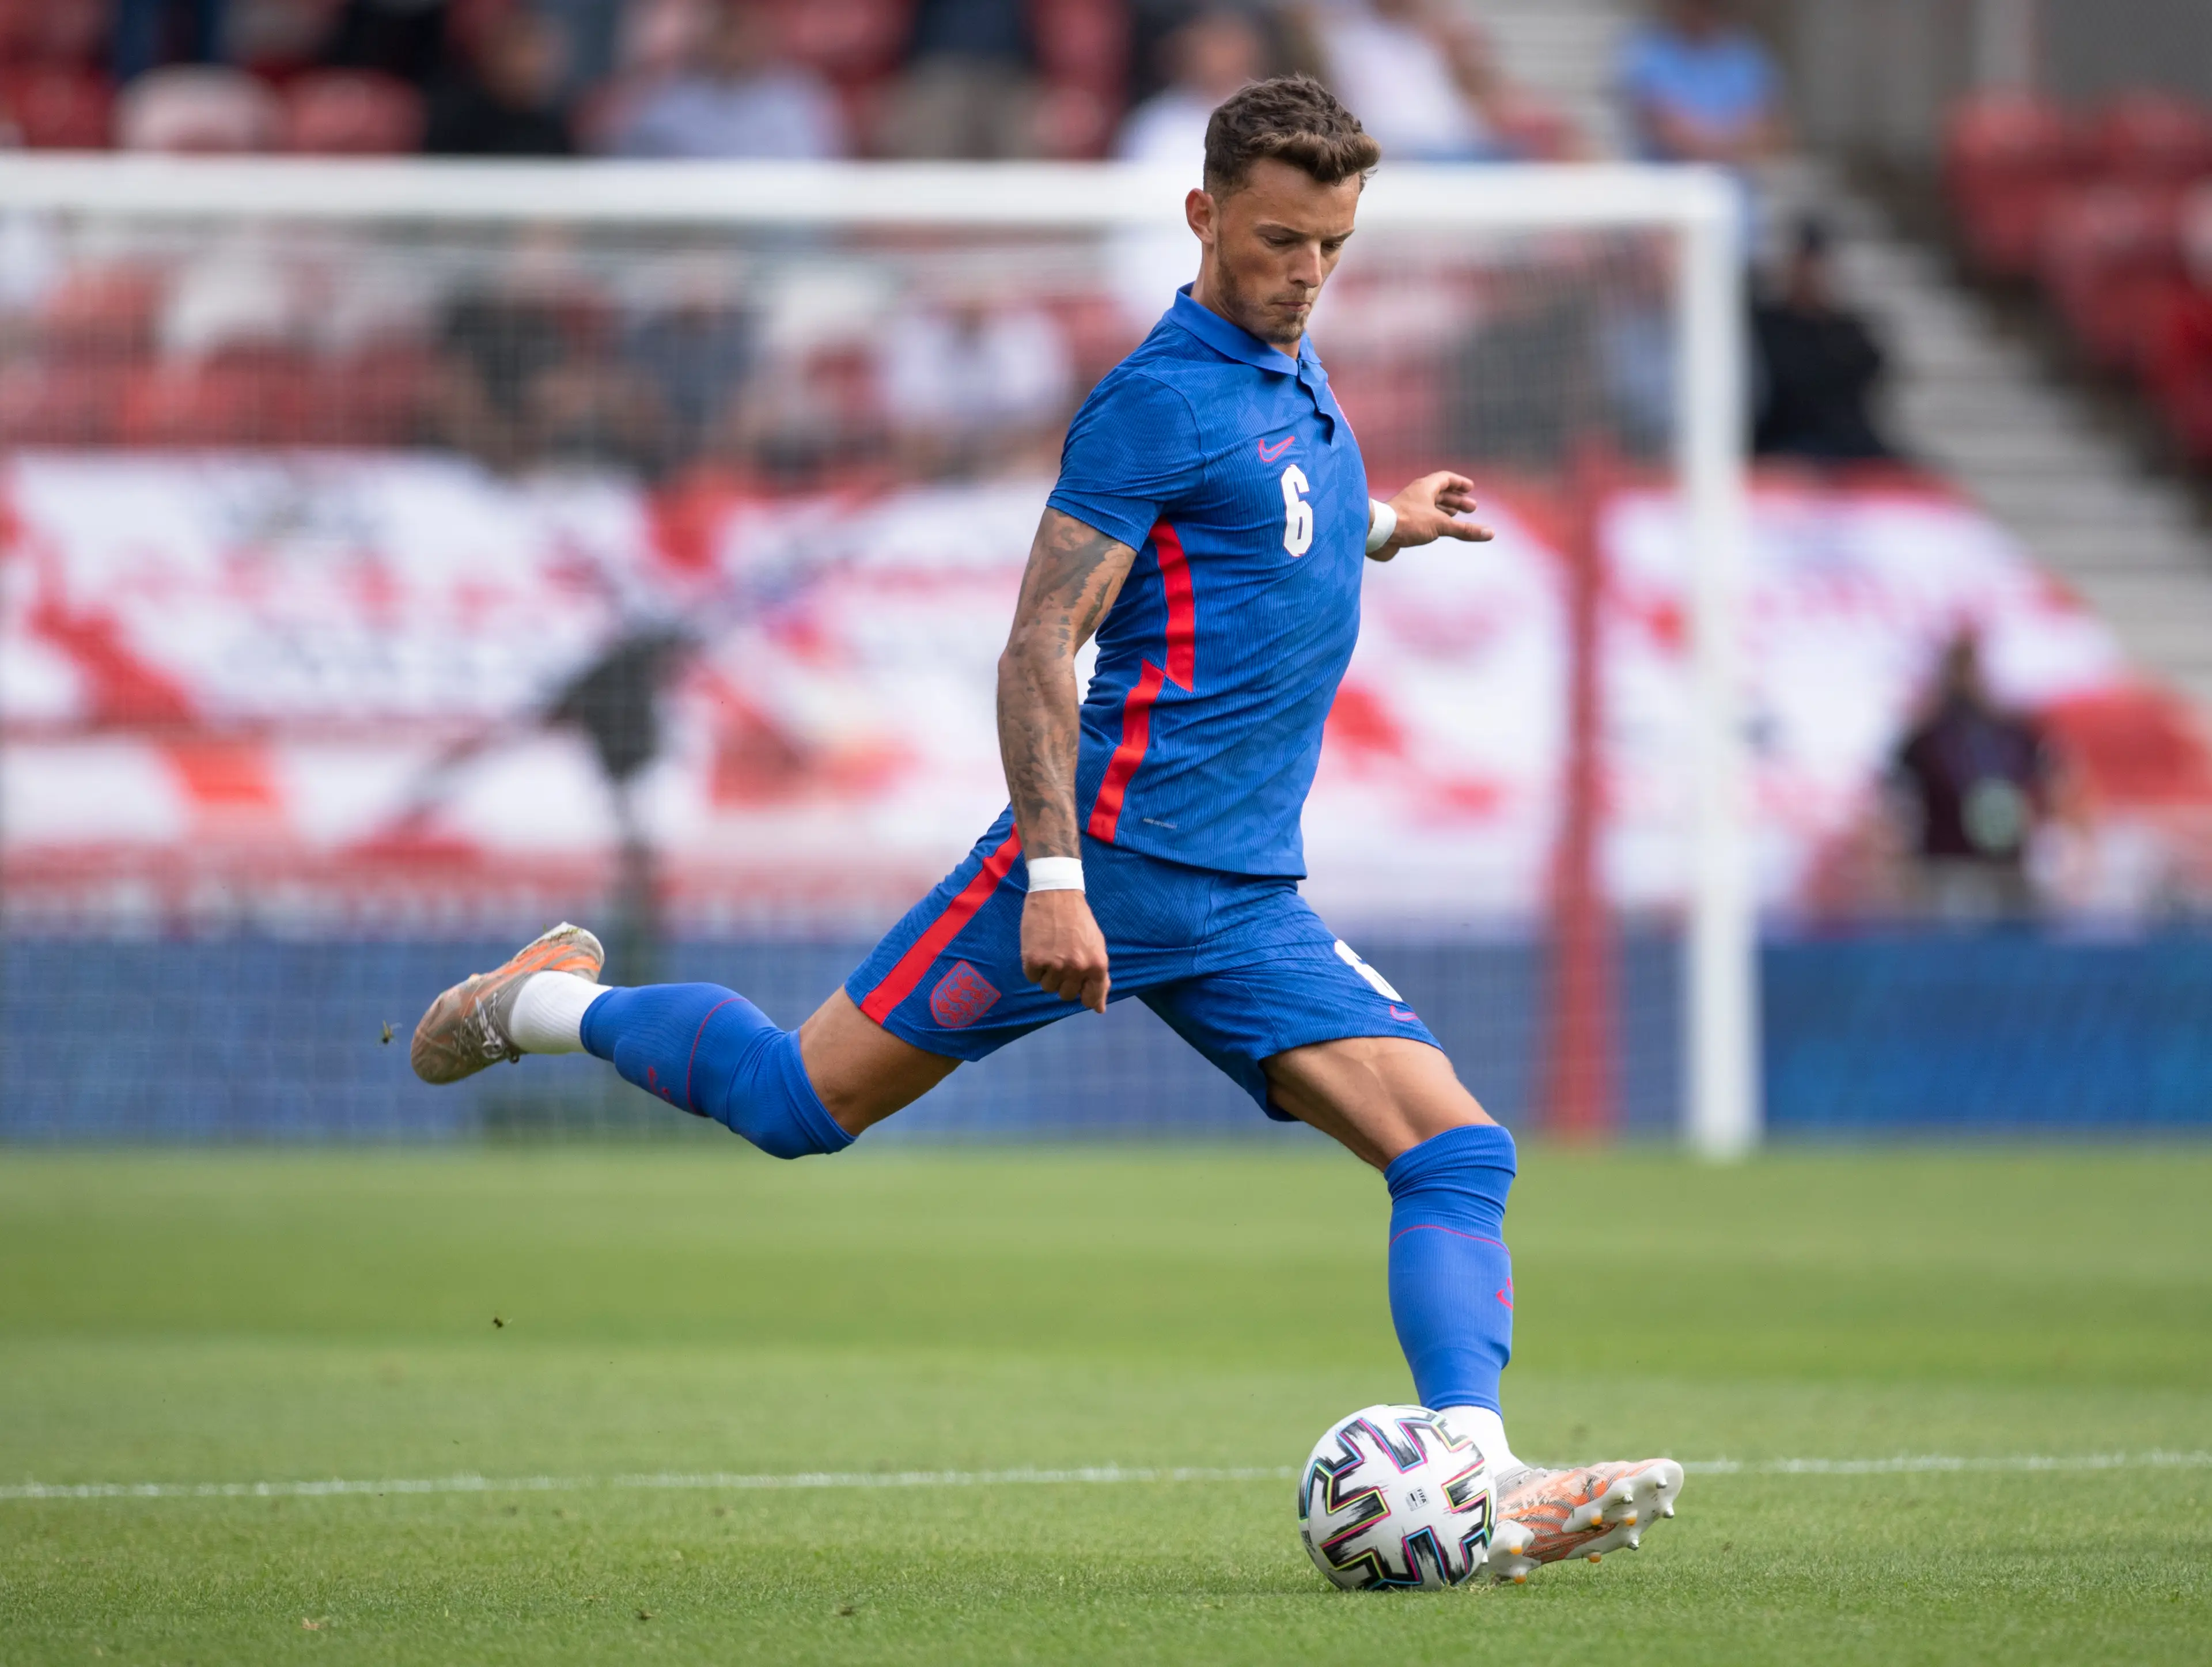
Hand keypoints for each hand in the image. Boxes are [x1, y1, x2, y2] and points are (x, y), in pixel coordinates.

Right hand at [1020, 888, 1110, 1012]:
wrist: (1056, 893)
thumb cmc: (1079, 920)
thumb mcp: (1097, 947)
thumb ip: (1099, 978)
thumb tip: (1099, 1009)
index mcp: (1097, 965)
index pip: (1090, 999)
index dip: (1082, 993)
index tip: (1078, 983)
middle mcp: (1077, 968)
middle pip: (1066, 995)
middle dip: (1064, 980)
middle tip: (1062, 957)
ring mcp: (1054, 965)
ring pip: (1047, 988)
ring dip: (1048, 974)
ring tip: (1051, 951)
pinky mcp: (1033, 960)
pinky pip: (1032, 978)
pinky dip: (1034, 967)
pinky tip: (1039, 948)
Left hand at [1376, 472, 1493, 559]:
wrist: (1377, 533)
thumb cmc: (1407, 522)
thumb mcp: (1441, 525)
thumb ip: (1465, 529)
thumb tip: (1490, 533)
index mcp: (1425, 487)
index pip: (1446, 479)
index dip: (1459, 483)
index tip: (1470, 488)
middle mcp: (1416, 495)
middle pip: (1440, 493)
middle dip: (1457, 500)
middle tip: (1472, 508)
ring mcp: (1408, 509)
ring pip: (1431, 506)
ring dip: (1446, 510)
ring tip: (1458, 517)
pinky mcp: (1403, 523)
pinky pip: (1423, 519)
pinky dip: (1434, 522)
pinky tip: (1438, 529)